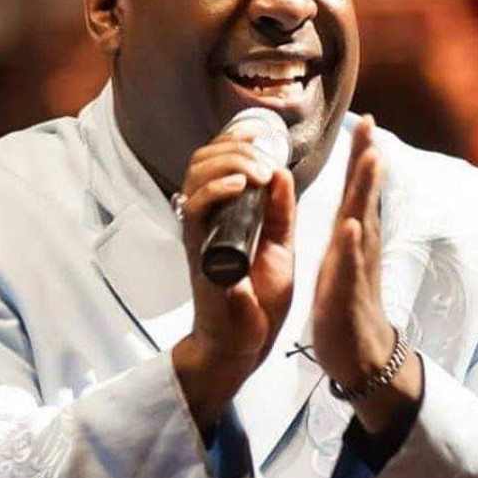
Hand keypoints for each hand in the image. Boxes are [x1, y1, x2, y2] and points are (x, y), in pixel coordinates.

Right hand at [171, 120, 295, 430]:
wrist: (246, 342)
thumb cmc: (258, 298)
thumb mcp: (279, 245)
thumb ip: (280, 211)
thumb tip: (281, 172)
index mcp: (224, 214)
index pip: (215, 162)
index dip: (233, 141)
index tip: (258, 134)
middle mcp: (206, 219)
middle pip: (202, 162)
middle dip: (235, 149)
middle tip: (265, 161)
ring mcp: (199, 235)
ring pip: (197, 178)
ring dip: (230, 164)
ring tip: (258, 172)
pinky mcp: (199, 252)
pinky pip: (197, 211)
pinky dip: (217, 191)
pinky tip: (240, 185)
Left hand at [312, 116, 421, 434]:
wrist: (361, 358)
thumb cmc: (347, 309)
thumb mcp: (343, 263)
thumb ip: (348, 234)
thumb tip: (353, 208)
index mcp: (351, 239)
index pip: (356, 191)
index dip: (360, 156)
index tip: (365, 120)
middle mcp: (358, 248)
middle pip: (363, 197)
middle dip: (366, 159)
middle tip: (370, 123)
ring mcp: (355, 270)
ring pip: (362, 224)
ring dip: (366, 192)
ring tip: (371, 159)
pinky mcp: (347, 295)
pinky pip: (349, 268)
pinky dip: (350, 247)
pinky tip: (351, 227)